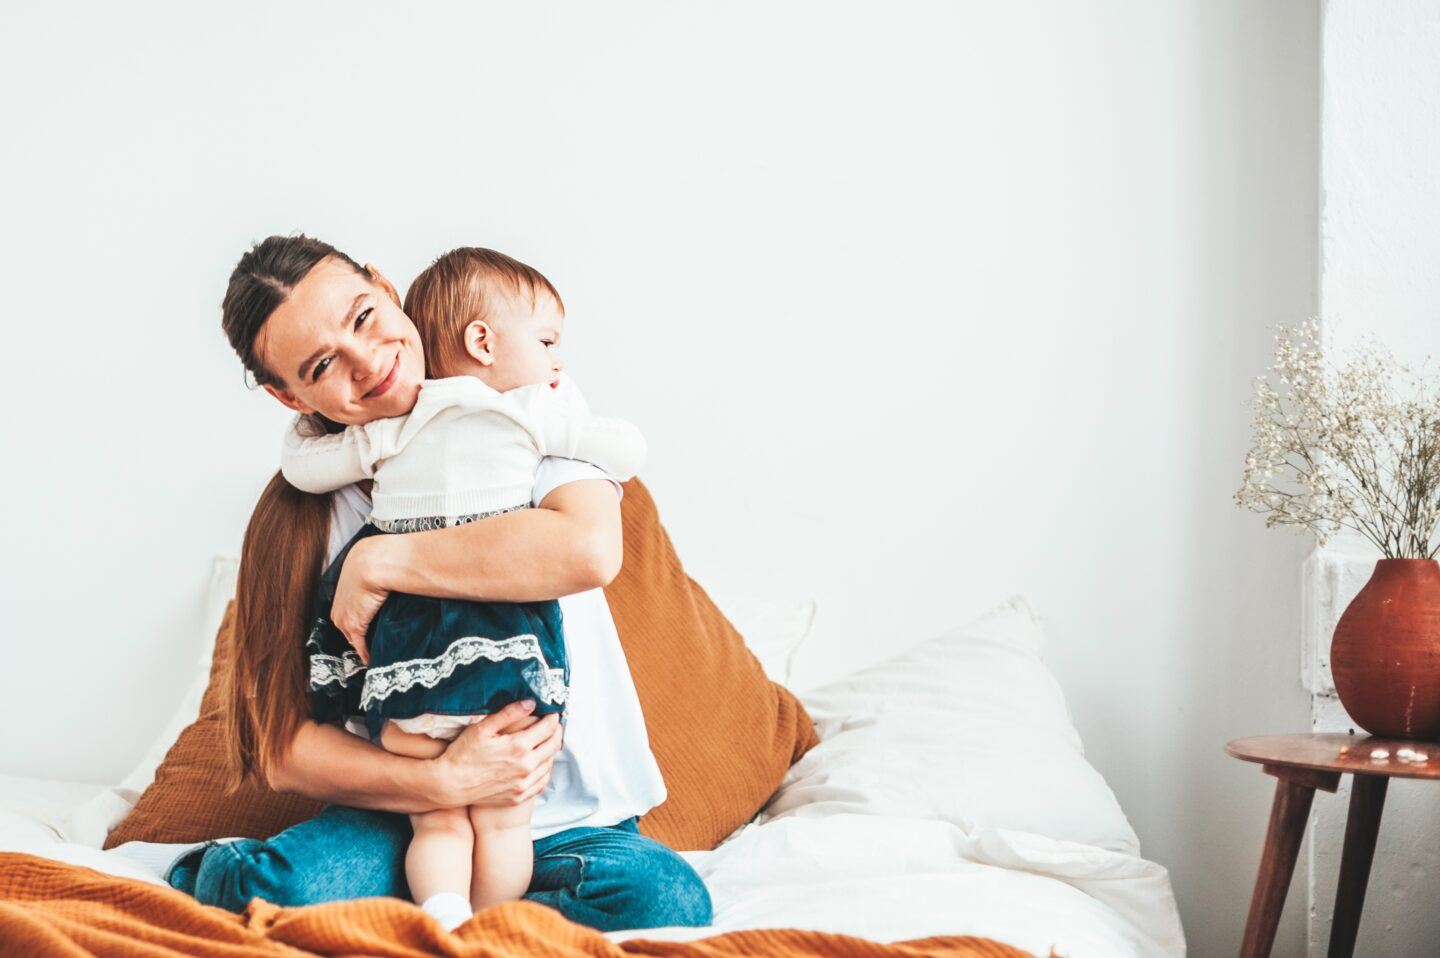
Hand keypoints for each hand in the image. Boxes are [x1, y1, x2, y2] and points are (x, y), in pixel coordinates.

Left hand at [331, 537, 389, 664]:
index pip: (347, 612)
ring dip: (362, 645)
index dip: (358, 620)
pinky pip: (360, 646)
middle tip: (371, 642)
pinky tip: (372, 661)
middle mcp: (338, 608)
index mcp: (341, 592)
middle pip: (347, 628)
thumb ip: (374, 572)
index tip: (367, 626)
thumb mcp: (370, 564)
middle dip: (357, 635)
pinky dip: (366, 654)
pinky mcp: (354, 626)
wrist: (373, 562)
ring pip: (352, 637)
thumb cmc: (375, 558)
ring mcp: (344, 618)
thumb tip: (388, 569)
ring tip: (374, 652)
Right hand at [430, 700, 563, 807]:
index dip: (553, 718)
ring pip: (550, 764)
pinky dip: (545, 770)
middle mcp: (525, 767)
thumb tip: (531, 703)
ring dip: (551, 750)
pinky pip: (542, 782)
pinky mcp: (519, 797)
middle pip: (553, 745)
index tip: (553, 713)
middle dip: (556, 732)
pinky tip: (541, 763)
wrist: (449, 785)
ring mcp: (523, 784)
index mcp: (519, 747)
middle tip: (553, 724)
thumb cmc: (463, 754)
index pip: (548, 728)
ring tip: (547, 741)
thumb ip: (509, 713)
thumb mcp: (483, 728)